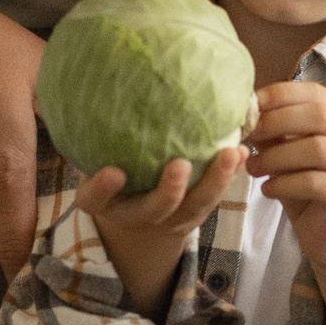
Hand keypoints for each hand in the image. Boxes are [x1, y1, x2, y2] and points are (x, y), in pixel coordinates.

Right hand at [82, 145, 245, 316]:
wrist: (134, 231)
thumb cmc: (114, 187)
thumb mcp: (98, 174)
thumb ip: (99, 148)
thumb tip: (85, 93)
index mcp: (102, 206)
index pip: (94, 199)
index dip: (103, 188)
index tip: (113, 173)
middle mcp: (134, 219)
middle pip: (152, 210)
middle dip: (168, 191)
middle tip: (179, 166)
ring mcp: (166, 224)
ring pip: (191, 208)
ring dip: (213, 182)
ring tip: (229, 154)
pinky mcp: (191, 220)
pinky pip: (210, 201)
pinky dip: (227, 177)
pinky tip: (241, 153)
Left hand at [249, 80, 325, 324]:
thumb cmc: (309, 189)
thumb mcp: (288, 155)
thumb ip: (275, 132)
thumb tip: (246, 111)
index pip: (315, 93)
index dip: (280, 95)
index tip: (249, 105)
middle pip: (319, 115)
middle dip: (277, 122)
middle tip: (247, 135)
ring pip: (318, 149)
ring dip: (277, 156)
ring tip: (252, 167)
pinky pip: (316, 182)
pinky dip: (285, 184)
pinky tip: (267, 190)